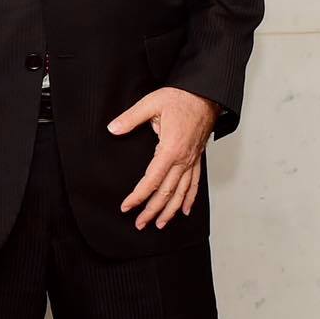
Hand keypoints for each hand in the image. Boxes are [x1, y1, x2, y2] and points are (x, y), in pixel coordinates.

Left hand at [109, 87, 219, 229]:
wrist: (207, 94)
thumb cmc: (180, 98)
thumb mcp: (151, 103)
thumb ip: (131, 118)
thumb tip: (112, 129)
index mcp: (170, 148)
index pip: (152, 180)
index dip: (138, 196)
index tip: (127, 206)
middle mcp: (184, 159)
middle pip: (167, 192)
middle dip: (153, 210)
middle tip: (140, 224)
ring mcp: (192, 160)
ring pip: (182, 192)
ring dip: (170, 210)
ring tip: (160, 224)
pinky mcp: (197, 158)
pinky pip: (195, 183)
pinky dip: (190, 199)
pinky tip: (184, 210)